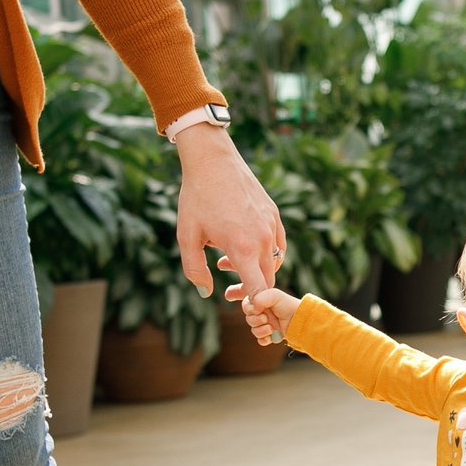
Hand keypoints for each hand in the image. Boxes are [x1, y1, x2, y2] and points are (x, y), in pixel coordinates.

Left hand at [176, 125, 284, 297]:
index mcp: (243, 248)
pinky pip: (278, 244)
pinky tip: (242, 246)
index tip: (239, 304)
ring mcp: (272, 225)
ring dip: (255, 270)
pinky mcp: (274, 214)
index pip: (260, 290)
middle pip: (269, 280)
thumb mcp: (187, 236)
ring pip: (274, 262)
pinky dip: (264, 254)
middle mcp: (263, 238)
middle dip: (252, 291)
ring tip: (225, 262)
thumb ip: (195, 269)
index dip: (254, 305)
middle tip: (228, 290)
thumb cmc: (196, 198)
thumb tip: (206, 293)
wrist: (212, 160)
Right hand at [222, 280, 298, 344]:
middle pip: (248, 319)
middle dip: (256, 320)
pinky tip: (270, 337)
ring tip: (271, 328)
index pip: (246, 306)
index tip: (258, 310)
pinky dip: (263, 340)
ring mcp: (267, 324)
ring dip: (261, 330)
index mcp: (261, 302)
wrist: (301, 320)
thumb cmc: (288, 305)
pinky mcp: (271, 335)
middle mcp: (263, 313)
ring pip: (254, 330)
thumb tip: (253, 310)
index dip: (249, 309)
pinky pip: (260, 340)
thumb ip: (259, 298)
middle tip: (266, 319)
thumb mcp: (274, 295)